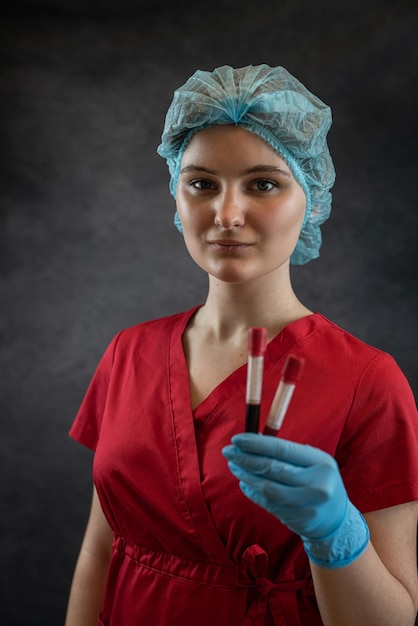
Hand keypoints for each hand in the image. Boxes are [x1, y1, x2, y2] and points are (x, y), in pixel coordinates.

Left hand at [222, 433, 368, 567]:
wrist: (336, 520)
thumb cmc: (319, 481)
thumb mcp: (313, 462)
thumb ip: (286, 452)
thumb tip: (252, 441)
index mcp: (320, 462)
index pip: (282, 449)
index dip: (256, 443)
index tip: (237, 439)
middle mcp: (316, 483)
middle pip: (272, 468)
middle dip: (246, 458)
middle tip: (228, 452)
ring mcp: (307, 503)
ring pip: (267, 487)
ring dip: (246, 475)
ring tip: (233, 466)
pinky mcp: (297, 519)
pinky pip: (268, 503)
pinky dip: (252, 492)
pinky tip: (243, 483)